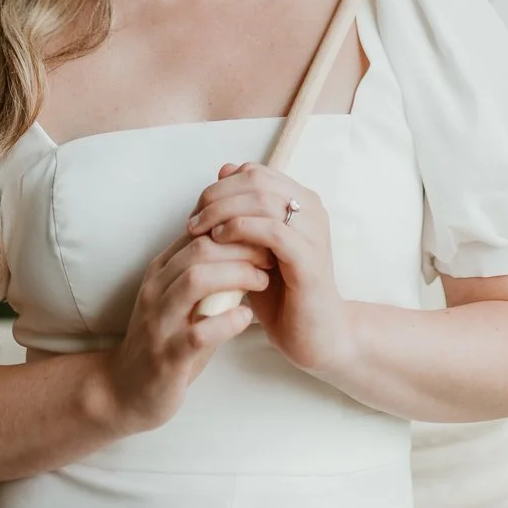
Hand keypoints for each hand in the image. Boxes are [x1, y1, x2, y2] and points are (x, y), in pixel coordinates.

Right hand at [95, 226, 274, 435]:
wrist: (124, 389)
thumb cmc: (165, 341)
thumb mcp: (180, 301)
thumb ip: (206, 276)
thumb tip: (250, 249)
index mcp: (160, 272)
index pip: (198, 234)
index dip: (234, 229)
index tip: (263, 236)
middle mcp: (155, 291)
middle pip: (200, 250)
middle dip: (240, 247)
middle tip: (269, 255)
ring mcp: (158, 323)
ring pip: (196, 280)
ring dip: (237, 275)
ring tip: (263, 281)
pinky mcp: (167, 357)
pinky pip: (199, 332)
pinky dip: (228, 321)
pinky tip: (247, 317)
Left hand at [187, 162, 353, 378]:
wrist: (314, 336)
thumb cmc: (282, 293)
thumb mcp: (255, 246)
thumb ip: (243, 211)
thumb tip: (223, 170)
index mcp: (302, 201)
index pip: (255, 173)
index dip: (221, 186)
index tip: (197, 210)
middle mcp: (312, 210)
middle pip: (256, 180)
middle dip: (217, 196)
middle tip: (192, 220)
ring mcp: (313, 232)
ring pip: (262, 199)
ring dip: (222, 211)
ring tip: (199, 230)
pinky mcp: (309, 258)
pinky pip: (271, 231)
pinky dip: (240, 229)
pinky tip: (219, 240)